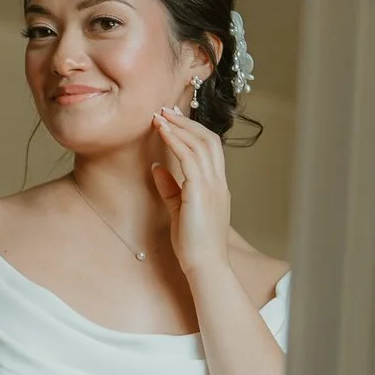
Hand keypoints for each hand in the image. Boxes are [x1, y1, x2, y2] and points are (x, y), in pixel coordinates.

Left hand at [151, 108, 232, 276]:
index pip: (210, 148)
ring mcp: (213, 186)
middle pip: (209, 140)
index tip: (172, 119)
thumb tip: (157, 168)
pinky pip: (190, 158)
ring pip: (201, 144)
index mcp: (216, 186)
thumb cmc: (192, 243)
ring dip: (178, 127)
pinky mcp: (201, 192)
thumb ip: (170, 187)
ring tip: (159, 116)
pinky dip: (176, 141)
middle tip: (164, 109)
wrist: (204, 264)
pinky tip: (162, 131)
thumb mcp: (179, 209)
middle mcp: (218, 182)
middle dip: (186, 122)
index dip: (193, 130)